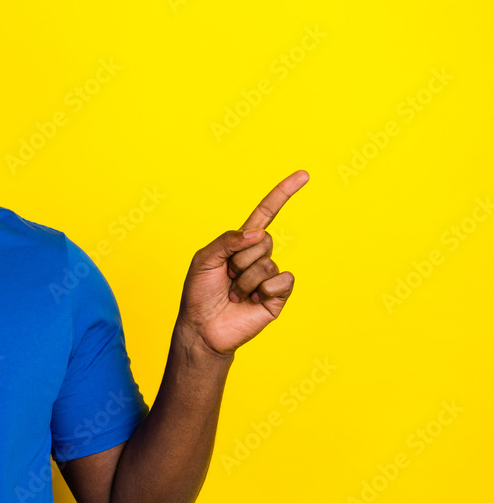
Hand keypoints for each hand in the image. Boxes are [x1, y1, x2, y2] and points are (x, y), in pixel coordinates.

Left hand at [176, 170, 308, 356]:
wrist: (202, 328)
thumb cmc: (199, 293)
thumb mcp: (204, 260)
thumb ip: (227, 240)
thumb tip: (259, 232)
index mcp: (240, 243)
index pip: (266, 213)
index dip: (283, 194)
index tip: (303, 174)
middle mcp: (258, 256)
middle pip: (263, 240)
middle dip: (239, 259)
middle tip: (226, 278)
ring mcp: (269, 276)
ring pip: (267, 263)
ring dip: (245, 281)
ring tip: (234, 294)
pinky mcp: (278, 296)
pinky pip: (282, 281)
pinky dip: (265, 290)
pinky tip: (252, 301)